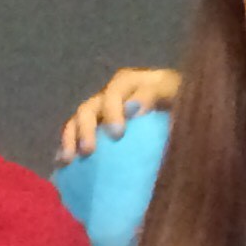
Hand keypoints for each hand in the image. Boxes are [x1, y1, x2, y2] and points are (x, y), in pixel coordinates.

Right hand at [56, 67, 179, 161]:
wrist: (181, 110)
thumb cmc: (182, 103)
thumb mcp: (178, 94)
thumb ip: (157, 97)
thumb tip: (134, 110)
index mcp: (134, 82)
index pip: (118, 89)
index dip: (114, 110)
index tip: (117, 134)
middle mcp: (112, 94)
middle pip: (92, 106)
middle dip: (88, 127)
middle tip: (90, 150)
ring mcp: (102, 110)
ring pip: (79, 119)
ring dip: (72, 137)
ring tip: (69, 158)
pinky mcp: (97, 127)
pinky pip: (76, 134)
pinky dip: (68, 146)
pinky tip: (63, 163)